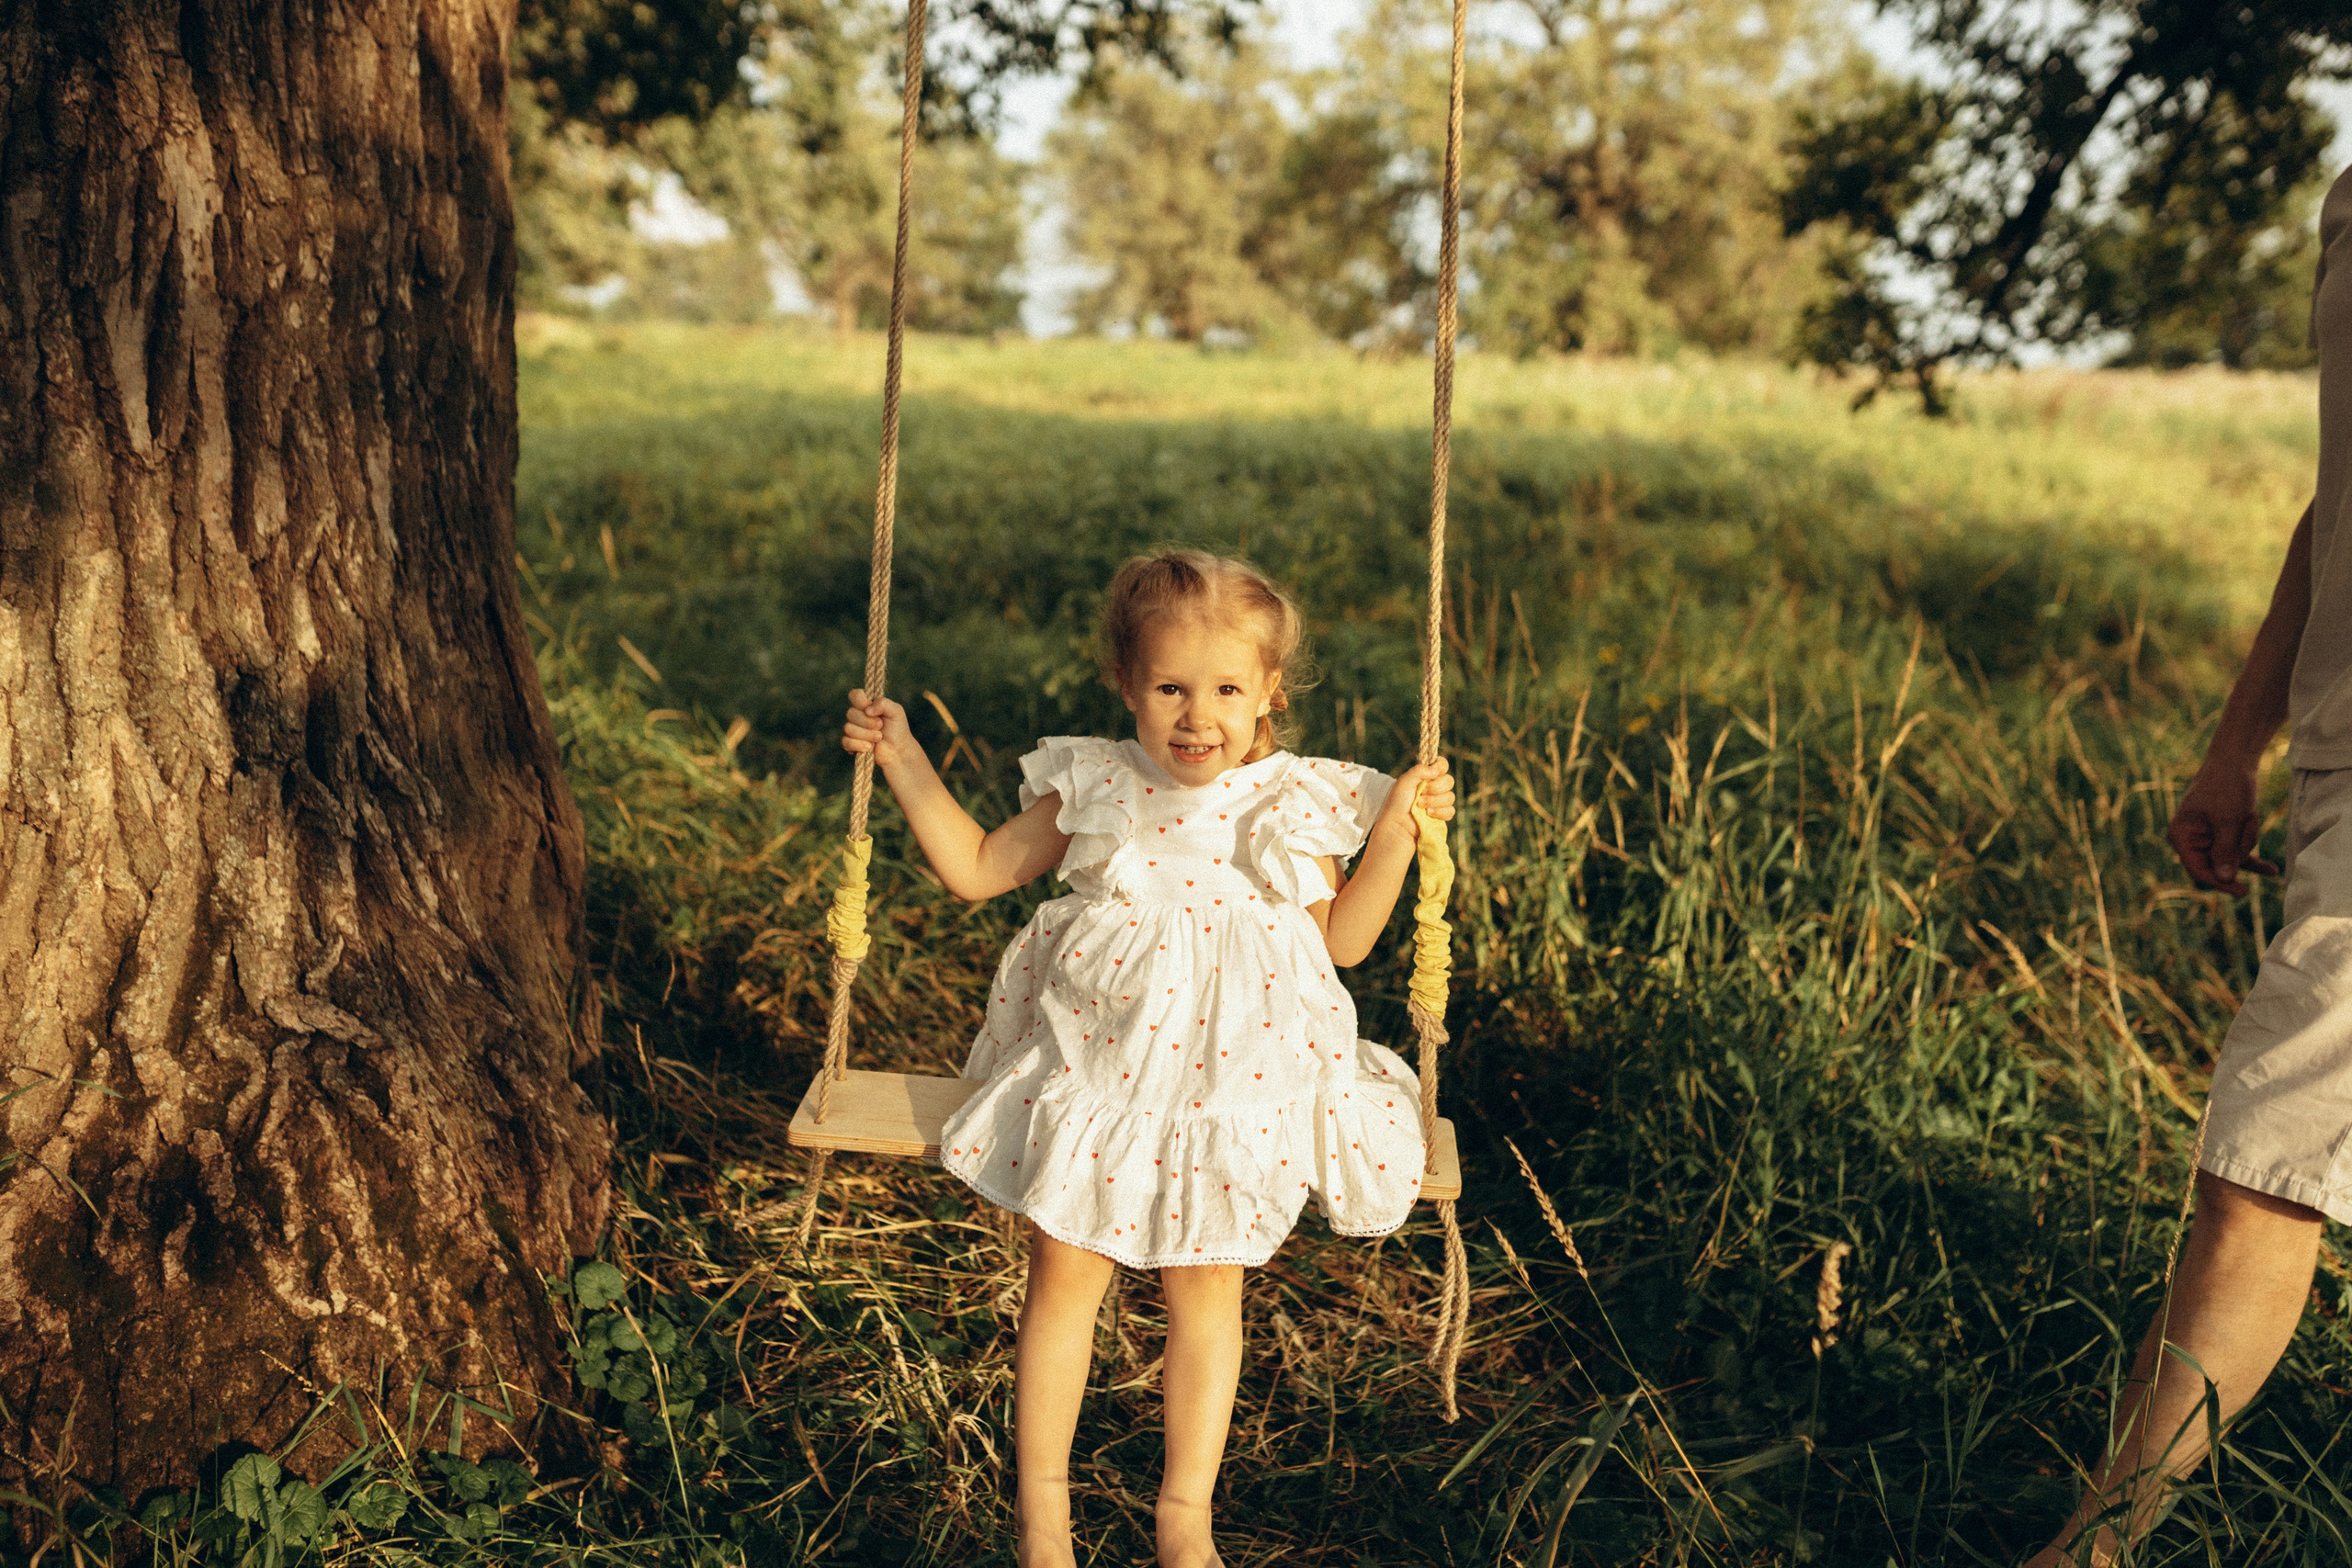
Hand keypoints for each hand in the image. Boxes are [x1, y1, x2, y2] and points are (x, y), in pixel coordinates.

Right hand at [842, 689, 918, 768]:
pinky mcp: (850, 744)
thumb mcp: (896, 711)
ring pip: (848, 728)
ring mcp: (852, 730)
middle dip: (868, 722)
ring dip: (866, 735)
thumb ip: (883, 703)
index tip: (872, 711)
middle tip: (881, 726)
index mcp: (867, 704)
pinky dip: (859, 745)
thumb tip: (867, 710)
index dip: (861, 702)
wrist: (898, 751)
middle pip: (850, 713)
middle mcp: (857, 715)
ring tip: (878, 738)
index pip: (854, 695)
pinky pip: (845, 742)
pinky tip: (869, 747)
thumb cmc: (897, 729)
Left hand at [1372, 758, 1454, 844]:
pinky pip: (1450, 811)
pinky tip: (1428, 814)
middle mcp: (1435, 787)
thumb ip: (1418, 771)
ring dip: (1434, 801)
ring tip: (1419, 805)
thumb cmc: (1398, 801)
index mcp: (1427, 775)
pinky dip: (1439, 812)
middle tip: (1420, 793)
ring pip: (1450, 797)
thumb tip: (1435, 770)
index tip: (1433, 773)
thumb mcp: (1404, 782)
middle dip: (1435, 788)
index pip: (1442, 764)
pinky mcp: (1442, 815)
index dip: (1440, 767)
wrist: (1397, 823)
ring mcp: (1439, 801)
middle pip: (1449, 781)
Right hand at [2169, 758, 2278, 896]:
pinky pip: (2237, 851)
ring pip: (2231, 857)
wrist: (2235, 760)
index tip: (2243, 891)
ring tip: (2250, 816)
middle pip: (2217, 865)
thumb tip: (2224, 878)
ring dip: (2247, 841)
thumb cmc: (2226, 787)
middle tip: (2246, 823)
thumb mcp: (2228, 820)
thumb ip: (2225, 851)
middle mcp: (2190, 840)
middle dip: (2238, 849)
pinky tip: (2272, 870)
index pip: (2198, 870)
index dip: (2220, 882)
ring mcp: (2206, 837)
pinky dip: (2253, 854)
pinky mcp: (2221, 833)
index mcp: (2181, 837)